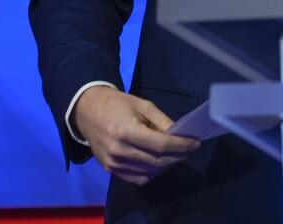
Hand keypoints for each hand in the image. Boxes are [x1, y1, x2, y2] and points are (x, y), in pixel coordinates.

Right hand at [74, 85, 200, 185]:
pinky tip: (159, 163)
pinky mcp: (109, 169)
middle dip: (177, 156)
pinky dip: (151, 173)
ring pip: (149, 171)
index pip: (161, 144)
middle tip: (189, 149)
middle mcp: (119, 150)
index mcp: (127, 130)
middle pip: (157, 160)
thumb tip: (180, 135)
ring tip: (176, 155)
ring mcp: (113, 163)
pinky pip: (137, 178)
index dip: (181, 145)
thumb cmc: (118, 104)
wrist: (87, 111)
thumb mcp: (143, 105)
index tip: (195, 143)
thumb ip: (162, 121)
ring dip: (166, 165)